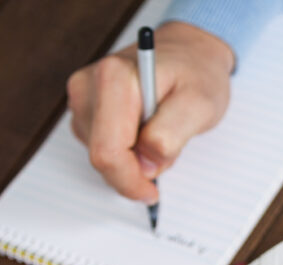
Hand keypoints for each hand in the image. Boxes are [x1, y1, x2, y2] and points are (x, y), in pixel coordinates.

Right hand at [66, 21, 233, 202]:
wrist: (189, 53)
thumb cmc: (196, 75)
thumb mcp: (199, 105)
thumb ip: (172, 135)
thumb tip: (146, 164)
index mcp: (114, 79)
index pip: (108, 152)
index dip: (130, 181)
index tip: (152, 192)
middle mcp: (89, 84)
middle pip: (99, 156)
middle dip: (133, 171)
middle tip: (166, 159)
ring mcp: (83, 96)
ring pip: (99, 153)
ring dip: (131, 160)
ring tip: (159, 134)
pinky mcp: (85, 107)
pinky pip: (100, 145)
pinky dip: (125, 150)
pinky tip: (144, 132)